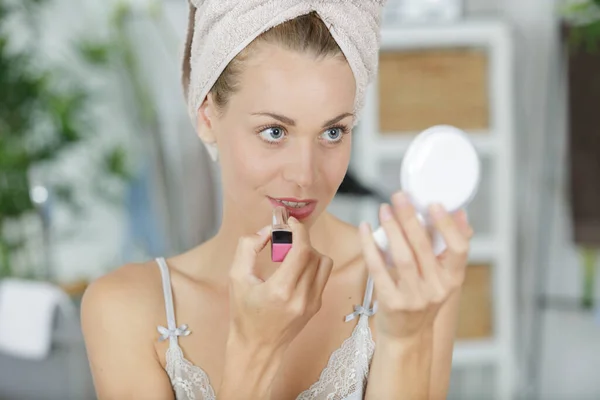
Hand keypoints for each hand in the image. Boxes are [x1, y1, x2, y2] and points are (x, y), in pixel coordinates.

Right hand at [227, 216, 332, 352]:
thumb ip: (248, 247)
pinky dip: (311, 266)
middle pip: (314, 254)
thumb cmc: (244, 314)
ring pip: (324, 263)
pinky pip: (322, 276)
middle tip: (284, 240)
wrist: (257, 348)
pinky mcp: (317, 306)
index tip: (290, 223)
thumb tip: (268, 230)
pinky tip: (294, 270)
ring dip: (309, 252)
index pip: (303, 250)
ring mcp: (313, 303)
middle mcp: (302, 297)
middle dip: (301, 240)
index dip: (299, 231)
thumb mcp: (236, 277)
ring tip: (290, 256)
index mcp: (281, 290)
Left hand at [359, 192, 472, 340]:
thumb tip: (460, 213)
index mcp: (453, 279)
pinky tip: (366, 229)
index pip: (460, 249)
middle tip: (399, 197)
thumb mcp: (444, 277)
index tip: (434, 204)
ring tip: (384, 209)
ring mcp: (414, 298)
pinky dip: (370, 246)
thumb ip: (450, 248)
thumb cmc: (424, 299)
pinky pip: (378, 268)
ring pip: (401, 256)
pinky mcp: (391, 302)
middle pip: (423, 247)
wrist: (406, 336)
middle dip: (409, 217)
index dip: (448, 225)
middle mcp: (436, 289)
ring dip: (391, 228)